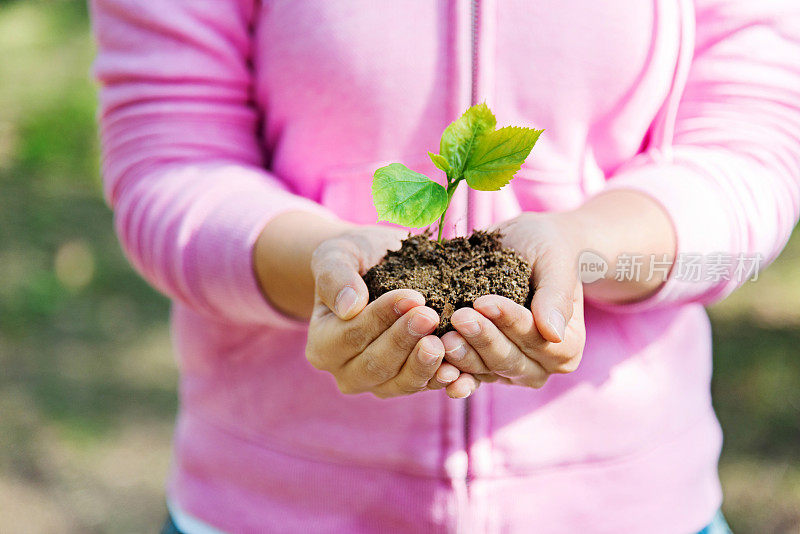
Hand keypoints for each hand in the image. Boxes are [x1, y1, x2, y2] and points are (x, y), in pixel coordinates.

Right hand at [306, 226, 478, 397]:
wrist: (380, 266)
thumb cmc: (355, 258)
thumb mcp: (337, 255)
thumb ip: (335, 277)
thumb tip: (348, 306)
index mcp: (322, 345)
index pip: (351, 336)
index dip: (381, 318)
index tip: (412, 297)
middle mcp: (346, 372)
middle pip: (375, 364)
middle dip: (404, 340)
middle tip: (430, 316)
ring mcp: (378, 383)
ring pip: (400, 383)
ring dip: (423, 364)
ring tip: (443, 342)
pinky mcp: (407, 383)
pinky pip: (423, 387)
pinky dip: (441, 380)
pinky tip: (458, 368)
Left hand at [442, 212, 586, 387]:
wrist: (526, 248)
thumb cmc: (547, 250)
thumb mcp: (555, 262)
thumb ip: (556, 296)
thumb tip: (553, 333)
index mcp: (566, 345)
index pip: (536, 338)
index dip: (509, 321)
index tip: (483, 301)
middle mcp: (541, 366)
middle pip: (509, 359)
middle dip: (482, 338)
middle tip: (458, 317)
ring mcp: (510, 371)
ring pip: (485, 370)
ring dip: (463, 357)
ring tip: (442, 339)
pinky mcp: (483, 369)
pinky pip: (467, 375)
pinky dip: (452, 374)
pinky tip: (436, 369)